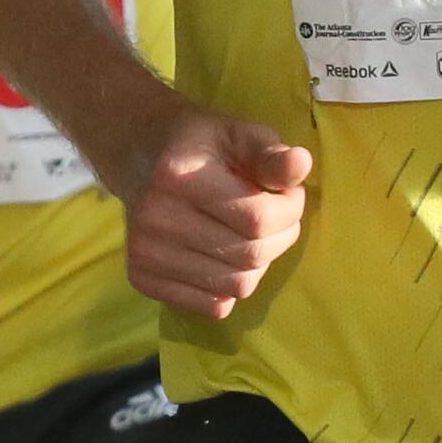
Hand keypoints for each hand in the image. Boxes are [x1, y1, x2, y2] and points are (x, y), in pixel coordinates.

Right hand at [121, 111, 311, 318]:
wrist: (139, 160)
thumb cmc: (202, 147)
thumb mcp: (240, 136)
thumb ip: (271, 154)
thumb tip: (301, 163)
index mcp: (180, 176)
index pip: (257, 218)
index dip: (290, 210)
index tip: (289, 195)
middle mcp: (156, 218)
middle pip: (250, 255)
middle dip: (280, 237)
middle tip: (276, 216)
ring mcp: (145, 253)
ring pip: (237, 285)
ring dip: (260, 264)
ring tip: (253, 235)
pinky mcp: (142, 279)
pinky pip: (214, 306)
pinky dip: (231, 286)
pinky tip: (225, 255)